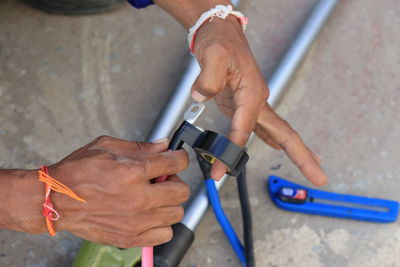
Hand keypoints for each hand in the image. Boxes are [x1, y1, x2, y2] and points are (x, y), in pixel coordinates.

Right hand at [47, 136, 188, 247]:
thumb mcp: (107, 147)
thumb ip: (139, 146)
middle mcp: (139, 198)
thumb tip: (163, 143)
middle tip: (161, 179)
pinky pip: (165, 234)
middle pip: (182, 190)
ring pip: (177, 213)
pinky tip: (150, 216)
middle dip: (175, 181)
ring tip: (154, 198)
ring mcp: (137, 221)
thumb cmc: (77, 173)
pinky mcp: (131, 237)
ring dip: (169, 203)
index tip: (177, 158)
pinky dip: (162, 225)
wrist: (55, 200)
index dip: (180, 157)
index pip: (175, 162)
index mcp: (134, 171)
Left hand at [192, 17, 326, 185]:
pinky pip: (260, 127)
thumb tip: (200, 96)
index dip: (232, 151)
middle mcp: (258, 101)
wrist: (221, 32)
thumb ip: (208, 78)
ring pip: (276, 132)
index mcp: (253, 93)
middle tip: (320, 178)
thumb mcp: (212, 55)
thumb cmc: (220, 41)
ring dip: (293, 152)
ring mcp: (253, 104)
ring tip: (312, 169)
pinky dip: (271, 140)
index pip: (246, 129)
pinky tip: (276, 148)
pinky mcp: (244, 105)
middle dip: (303, 157)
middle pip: (285, 134)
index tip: (219, 169)